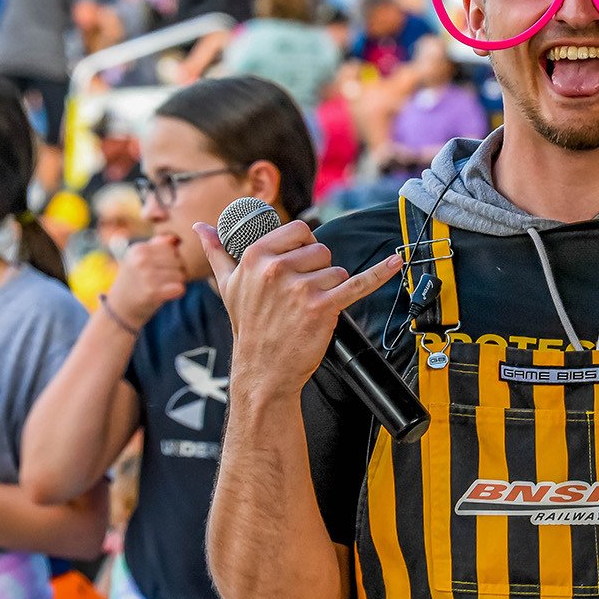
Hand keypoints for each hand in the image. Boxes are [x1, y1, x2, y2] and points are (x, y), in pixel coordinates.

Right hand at [106, 234, 187, 326]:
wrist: (120, 309)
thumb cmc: (134, 281)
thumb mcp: (139, 259)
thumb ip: (156, 246)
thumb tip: (174, 238)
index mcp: (138, 249)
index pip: (171, 247)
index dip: (171, 259)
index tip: (161, 268)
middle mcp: (141, 260)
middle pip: (178, 260)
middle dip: (176, 270)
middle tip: (162, 280)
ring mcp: (146, 276)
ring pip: (180, 274)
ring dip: (176, 282)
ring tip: (162, 286)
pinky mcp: (153, 292)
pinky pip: (179, 288)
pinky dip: (177, 292)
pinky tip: (166, 294)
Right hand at [194, 220, 401, 397]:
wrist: (263, 371)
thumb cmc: (248, 327)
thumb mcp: (228, 286)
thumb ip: (217, 252)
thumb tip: (201, 226)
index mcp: (255, 256)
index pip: (298, 230)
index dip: (303, 247)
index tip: (298, 264)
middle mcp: (277, 269)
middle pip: (320, 249)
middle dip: (317, 271)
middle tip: (300, 296)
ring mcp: (301, 288)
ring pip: (337, 270)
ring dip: (331, 288)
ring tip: (309, 309)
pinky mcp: (324, 307)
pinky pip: (359, 283)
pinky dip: (380, 273)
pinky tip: (397, 262)